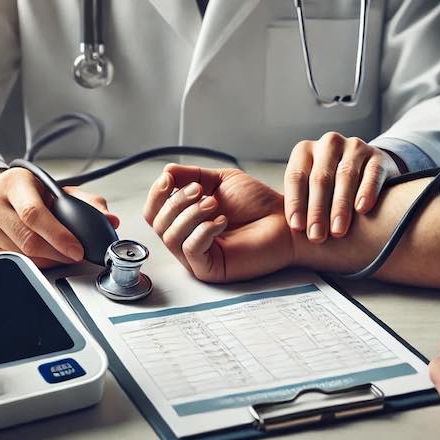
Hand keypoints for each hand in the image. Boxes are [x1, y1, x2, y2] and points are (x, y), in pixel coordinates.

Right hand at [0, 168, 118, 268]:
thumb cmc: (28, 191)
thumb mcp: (56, 189)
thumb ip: (87, 202)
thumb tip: (110, 220)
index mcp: (14, 183)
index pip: (34, 213)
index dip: (58, 236)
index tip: (77, 250)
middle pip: (29, 240)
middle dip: (59, 253)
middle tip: (76, 256)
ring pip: (22, 256)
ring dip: (48, 261)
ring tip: (60, 253)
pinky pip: (13, 264)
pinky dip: (33, 265)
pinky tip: (43, 257)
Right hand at [143, 164, 295, 282]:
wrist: (285, 222)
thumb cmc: (257, 204)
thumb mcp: (220, 180)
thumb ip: (191, 175)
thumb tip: (165, 171)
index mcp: (186, 218)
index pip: (154, 212)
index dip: (156, 194)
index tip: (168, 179)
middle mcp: (187, 237)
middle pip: (158, 224)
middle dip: (176, 202)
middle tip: (200, 190)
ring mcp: (197, 256)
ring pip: (171, 237)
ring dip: (190, 214)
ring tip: (213, 203)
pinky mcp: (210, 269)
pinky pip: (191, 250)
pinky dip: (202, 231)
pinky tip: (221, 221)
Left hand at [284, 132, 400, 242]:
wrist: (367, 170)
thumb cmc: (329, 186)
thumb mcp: (309, 187)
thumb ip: (299, 201)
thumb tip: (293, 228)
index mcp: (304, 151)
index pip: (296, 177)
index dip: (295, 202)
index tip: (297, 227)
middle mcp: (328, 144)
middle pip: (320, 179)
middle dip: (317, 211)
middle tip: (316, 236)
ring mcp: (354, 147)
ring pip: (345, 176)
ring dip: (340, 206)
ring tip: (337, 230)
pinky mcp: (378, 156)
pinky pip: (372, 174)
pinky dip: (366, 191)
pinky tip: (362, 209)